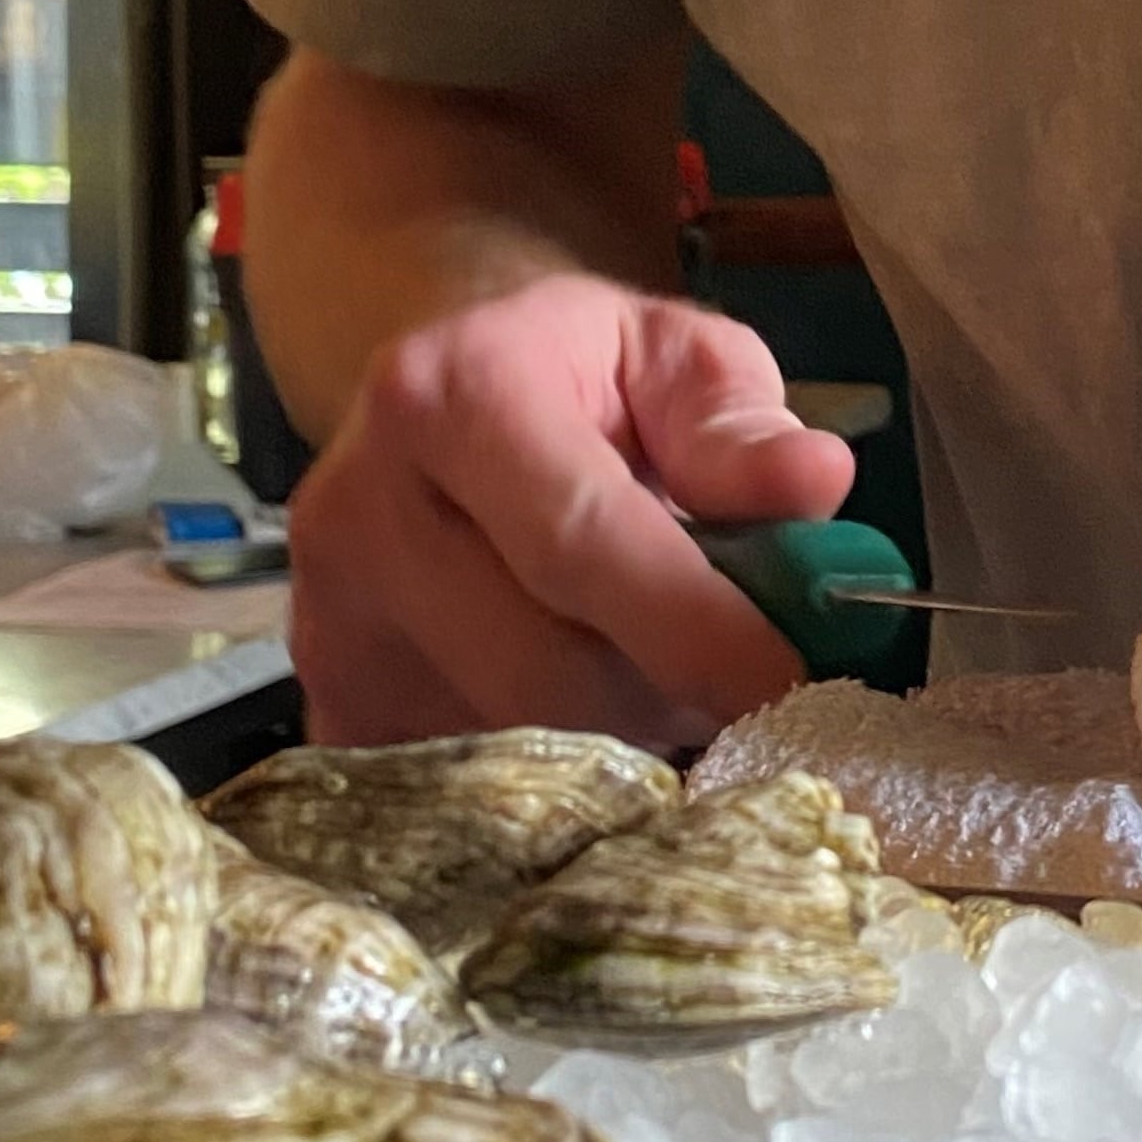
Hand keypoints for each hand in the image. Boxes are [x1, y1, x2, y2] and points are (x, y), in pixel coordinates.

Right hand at [287, 276, 852, 748]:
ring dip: (620, 740)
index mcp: (456, 395)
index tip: (790, 680)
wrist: (441, 399)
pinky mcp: (327, 699)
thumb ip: (741, 423)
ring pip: (507, 739)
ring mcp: (329, 617)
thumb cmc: (584, 381)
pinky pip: (459, 782)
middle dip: (668, 693)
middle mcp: (362, 506)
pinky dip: (548, 779)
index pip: (581, 539)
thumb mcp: (676, 359)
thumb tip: (813, 481)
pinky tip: (591, 722)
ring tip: (663, 677)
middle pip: (542, 665)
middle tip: (741, 682)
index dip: (694, 624)